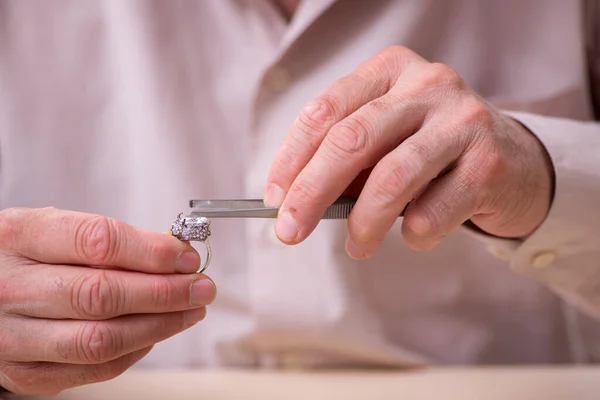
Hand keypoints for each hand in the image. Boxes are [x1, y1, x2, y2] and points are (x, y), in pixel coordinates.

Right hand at [0, 207, 215, 394]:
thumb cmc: (25, 257)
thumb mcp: (53, 230)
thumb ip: (109, 240)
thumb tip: (175, 255)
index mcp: (18, 236)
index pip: (96, 242)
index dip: (151, 252)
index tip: (187, 257)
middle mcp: (10, 287)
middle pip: (101, 294)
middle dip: (165, 292)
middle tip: (201, 287)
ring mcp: (13, 336)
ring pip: (100, 339)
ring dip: (160, 325)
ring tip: (190, 311)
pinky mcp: (26, 373)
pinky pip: (94, 368)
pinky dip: (136, 350)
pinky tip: (156, 331)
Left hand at [264, 46, 553, 257]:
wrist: (514, 163)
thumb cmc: (432, 152)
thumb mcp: (387, 138)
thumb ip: (346, 157)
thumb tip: (292, 200)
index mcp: (391, 69)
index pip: (325, 111)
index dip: (291, 158)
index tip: (274, 199)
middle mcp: (428, 84)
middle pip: (351, 140)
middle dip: (311, 193)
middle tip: (290, 231)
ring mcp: (463, 120)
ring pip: (391, 178)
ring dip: (362, 224)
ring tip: (358, 246)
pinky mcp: (488, 163)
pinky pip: (430, 213)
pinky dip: (412, 235)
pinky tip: (415, 234)